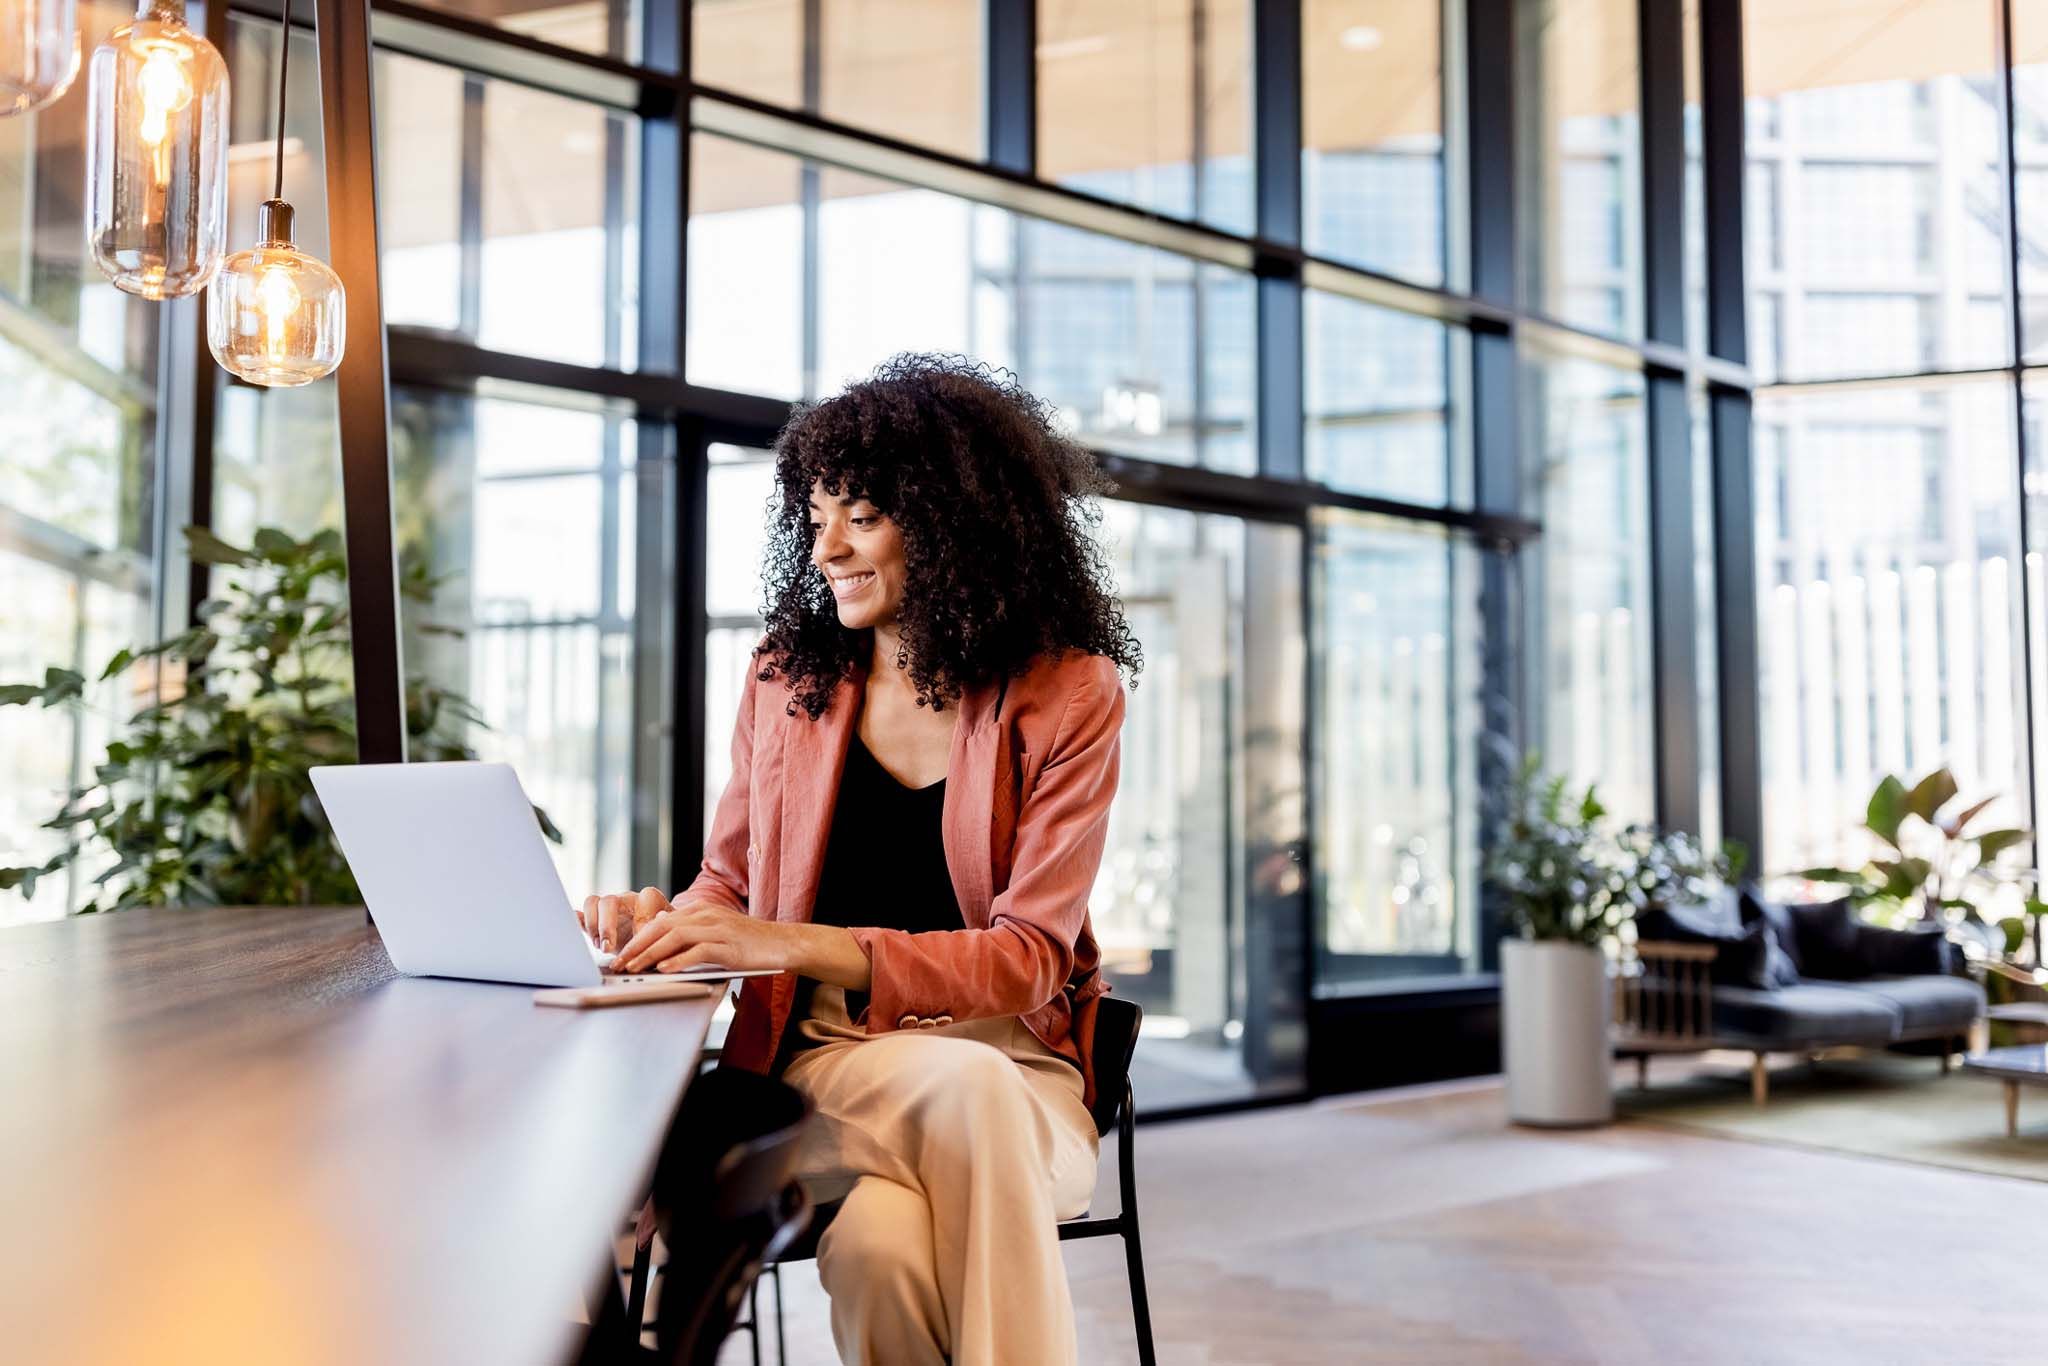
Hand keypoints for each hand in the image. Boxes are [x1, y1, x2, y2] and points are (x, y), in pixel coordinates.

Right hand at [578, 886, 667, 955]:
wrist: (649, 944)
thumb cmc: (662, 936)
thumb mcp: (668, 933)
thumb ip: (665, 925)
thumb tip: (661, 916)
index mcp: (648, 899)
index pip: (644, 898)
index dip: (640, 920)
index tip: (639, 942)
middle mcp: (626, 899)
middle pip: (609, 901)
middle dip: (606, 926)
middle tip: (607, 947)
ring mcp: (608, 908)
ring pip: (592, 903)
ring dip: (592, 926)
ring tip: (598, 946)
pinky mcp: (595, 919)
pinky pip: (580, 915)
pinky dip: (576, 922)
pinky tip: (574, 934)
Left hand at [615, 890, 790, 974]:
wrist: (784, 942)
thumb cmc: (749, 942)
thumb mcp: (715, 930)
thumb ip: (689, 929)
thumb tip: (659, 926)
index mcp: (701, 910)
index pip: (660, 922)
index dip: (637, 938)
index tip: (620, 956)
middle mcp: (707, 915)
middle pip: (662, 927)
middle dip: (637, 946)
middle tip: (619, 964)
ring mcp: (719, 928)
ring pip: (676, 936)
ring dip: (651, 954)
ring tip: (635, 969)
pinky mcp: (730, 945)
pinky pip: (698, 950)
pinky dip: (679, 960)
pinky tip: (665, 970)